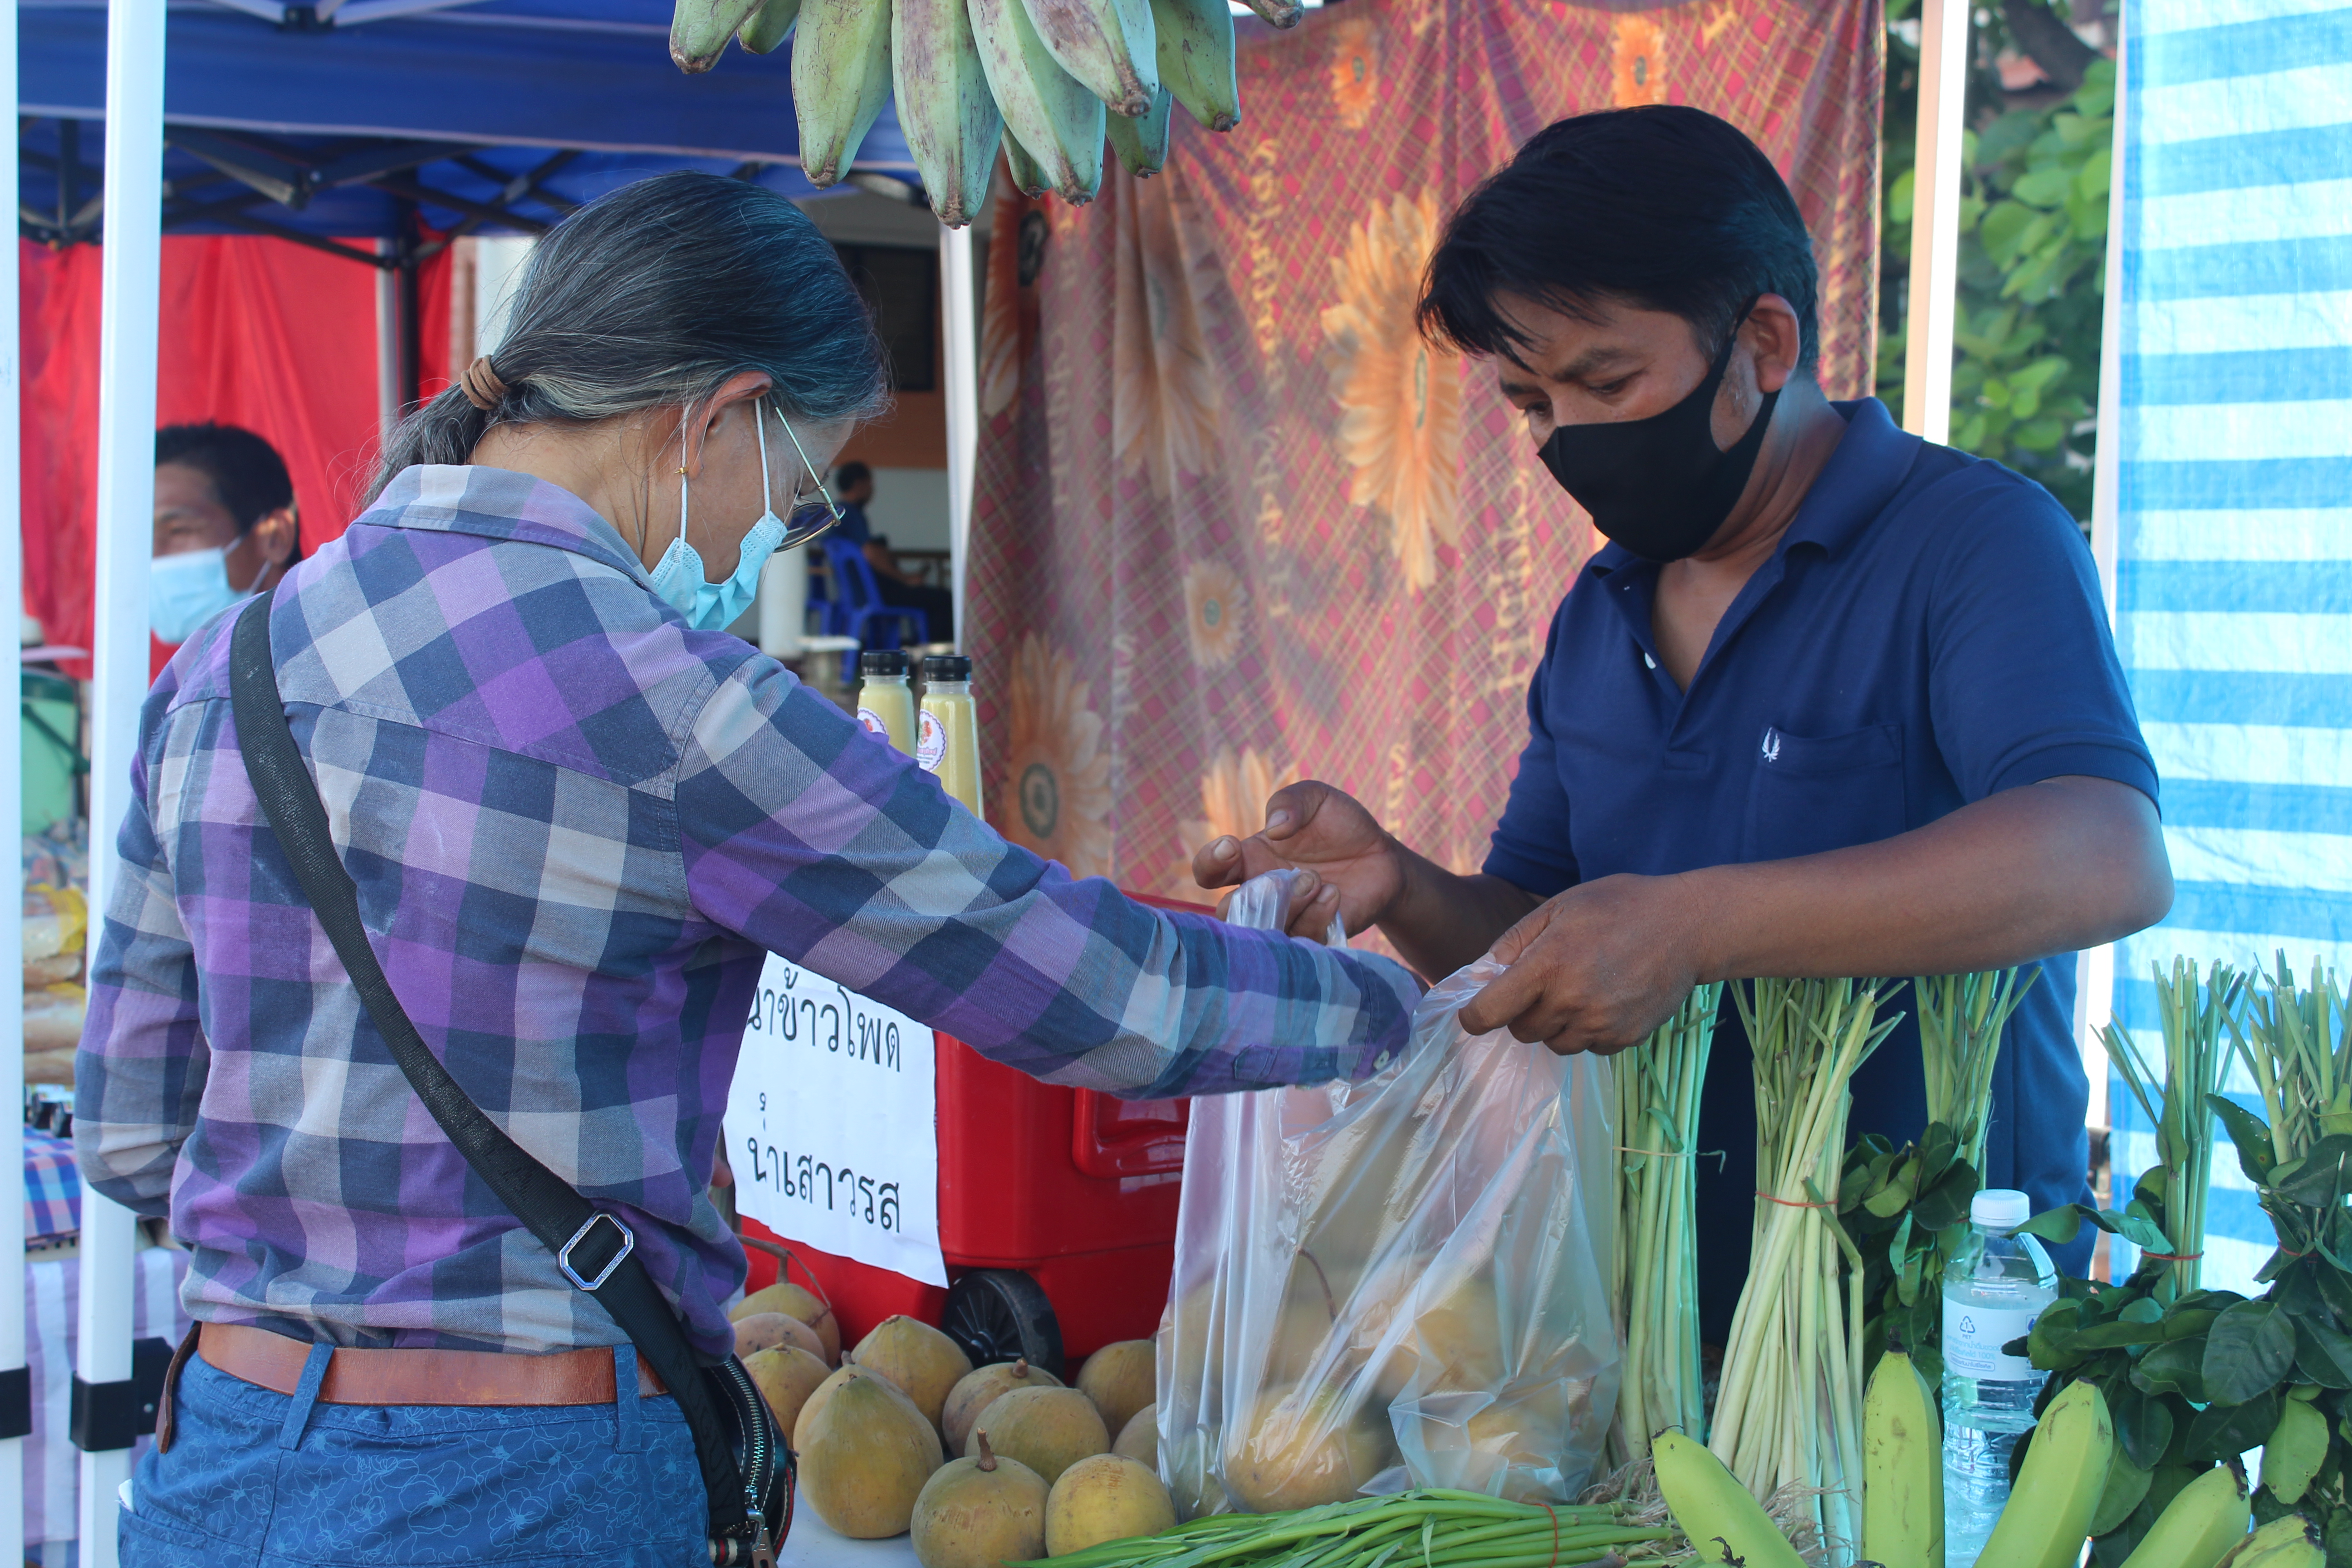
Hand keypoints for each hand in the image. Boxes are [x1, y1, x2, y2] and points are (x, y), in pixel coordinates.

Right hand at [1189, 781, 1406, 940]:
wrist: (1382, 855)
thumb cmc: (1340, 825)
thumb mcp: (1316, 798)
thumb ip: (1291, 801)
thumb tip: (1275, 828)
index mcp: (1251, 859)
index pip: (1210, 871)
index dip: (1210, 863)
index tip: (1231, 846)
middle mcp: (1263, 893)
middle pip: (1228, 913)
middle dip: (1248, 899)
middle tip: (1283, 877)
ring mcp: (1288, 918)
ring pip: (1265, 932)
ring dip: (1288, 906)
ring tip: (1316, 880)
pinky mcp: (1317, 936)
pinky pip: (1302, 942)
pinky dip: (1315, 917)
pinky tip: (1333, 893)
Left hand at [1455, 873, 1705, 1054]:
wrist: (1687, 925)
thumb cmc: (1618, 906)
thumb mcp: (1559, 906)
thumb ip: (1515, 941)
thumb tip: (1483, 974)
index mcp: (1547, 965)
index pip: (1489, 1012)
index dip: (1474, 1016)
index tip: (1475, 1013)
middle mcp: (1571, 1000)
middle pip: (1521, 1031)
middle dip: (1522, 1012)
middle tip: (1543, 985)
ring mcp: (1600, 1023)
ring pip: (1554, 1043)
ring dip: (1555, 1024)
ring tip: (1578, 989)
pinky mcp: (1625, 1038)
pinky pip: (1589, 1047)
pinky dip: (1588, 1031)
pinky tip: (1604, 999)